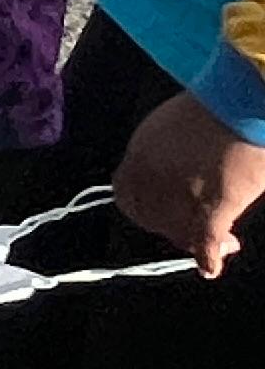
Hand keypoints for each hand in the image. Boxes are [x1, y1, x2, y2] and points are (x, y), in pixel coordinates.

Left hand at [114, 89, 264, 274]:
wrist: (242, 101)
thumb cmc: (218, 104)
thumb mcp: (177, 123)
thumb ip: (167, 151)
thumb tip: (180, 170)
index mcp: (140, 152)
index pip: (126, 193)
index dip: (146, 207)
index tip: (167, 210)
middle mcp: (151, 175)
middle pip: (150, 216)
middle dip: (171, 226)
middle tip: (197, 232)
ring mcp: (181, 193)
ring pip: (177, 231)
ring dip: (194, 241)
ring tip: (227, 244)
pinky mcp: (214, 205)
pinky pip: (205, 241)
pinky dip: (209, 257)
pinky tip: (211, 267)